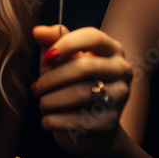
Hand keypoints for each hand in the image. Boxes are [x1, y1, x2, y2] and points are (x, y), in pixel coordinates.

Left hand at [31, 25, 132, 157]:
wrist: (93, 126)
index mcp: (111, 49)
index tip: (47, 58)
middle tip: (37, 88)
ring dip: (51, 100)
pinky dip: (55, 119)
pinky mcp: (111, 123)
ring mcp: (120, 97)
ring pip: (80, 94)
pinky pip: (78, 119)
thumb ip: (52, 43)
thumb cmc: (74, 85)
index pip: (93, 37)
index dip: (67, 44)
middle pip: (84, 67)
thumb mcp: (62, 61)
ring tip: (42, 103)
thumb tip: (38, 31)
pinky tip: (48, 119)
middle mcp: (121, 71)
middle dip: (52, 78)